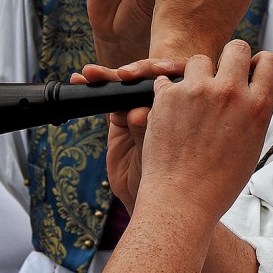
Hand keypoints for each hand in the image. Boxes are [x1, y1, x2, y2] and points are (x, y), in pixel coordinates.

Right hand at [71, 57, 185, 213]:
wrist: (159, 202)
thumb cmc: (174, 179)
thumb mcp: (165, 156)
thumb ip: (152, 133)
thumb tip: (139, 113)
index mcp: (191, 107)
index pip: (182, 77)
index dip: (171, 69)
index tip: (161, 71)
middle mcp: (168, 104)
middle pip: (153, 76)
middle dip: (137, 71)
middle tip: (124, 74)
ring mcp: (143, 109)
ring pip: (128, 84)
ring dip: (109, 76)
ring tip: (93, 74)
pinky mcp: (120, 118)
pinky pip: (108, 97)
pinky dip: (96, 86)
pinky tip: (82, 79)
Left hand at [137, 41, 272, 224]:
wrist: (181, 200)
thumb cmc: (218, 181)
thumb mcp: (252, 145)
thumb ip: (253, 111)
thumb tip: (252, 90)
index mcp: (257, 107)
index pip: (270, 60)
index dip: (260, 63)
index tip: (252, 71)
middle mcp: (230, 93)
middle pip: (236, 47)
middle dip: (230, 59)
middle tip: (222, 78)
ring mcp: (197, 91)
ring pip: (199, 60)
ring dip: (197, 75)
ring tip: (192, 101)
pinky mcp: (168, 96)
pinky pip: (168, 80)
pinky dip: (169, 93)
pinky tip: (172, 114)